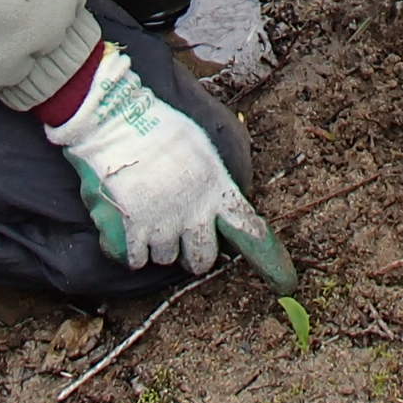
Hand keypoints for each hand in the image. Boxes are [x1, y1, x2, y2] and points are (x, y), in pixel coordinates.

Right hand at [42, 50, 296, 290]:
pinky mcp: (132, 230)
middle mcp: (194, 213)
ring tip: (148, 219)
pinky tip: (129, 230)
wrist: (119, 122)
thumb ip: (211, 178)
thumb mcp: (201, 147)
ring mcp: (162, 224)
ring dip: (159, 246)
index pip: (247, 229)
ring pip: (165, 259)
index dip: (267, 258)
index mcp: (216, 189)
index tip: (283, 280)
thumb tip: (215, 199)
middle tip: (184, 239)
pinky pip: (135, 259)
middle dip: (195, 255)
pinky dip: (131, 251)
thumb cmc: (160, 127)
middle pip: (202, 259)